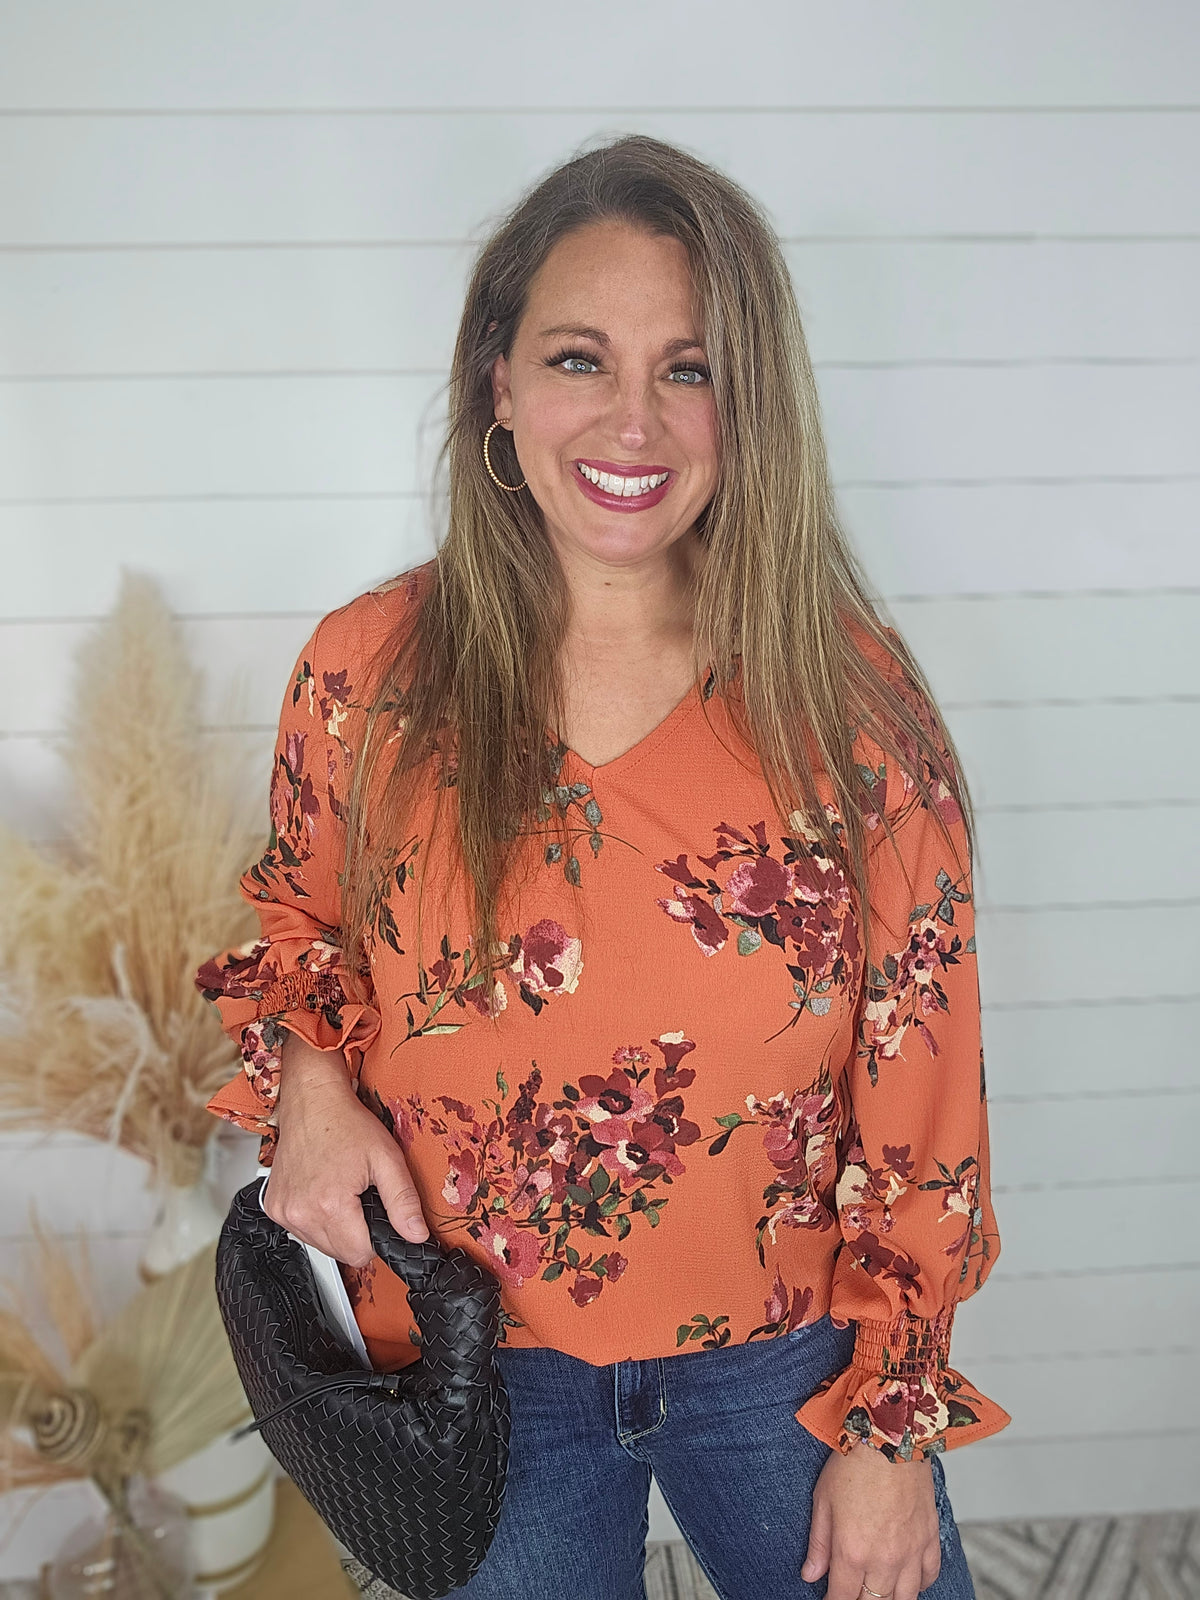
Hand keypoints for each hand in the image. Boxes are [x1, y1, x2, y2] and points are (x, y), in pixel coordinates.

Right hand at [262, 1030, 429, 1265]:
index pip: (360, 1255)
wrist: (311, 1100)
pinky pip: (301, 1230)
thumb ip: (403, 1201)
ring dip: (335, 1227)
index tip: (378, 1215)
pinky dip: (315, 1218)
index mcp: (330, 1205)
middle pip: (339, 1253)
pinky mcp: (273, 1206)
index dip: (376, 1239)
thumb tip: (416, 1235)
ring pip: (320, 1244)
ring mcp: (283, 1211)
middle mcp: (301, 1213)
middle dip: (356, 1233)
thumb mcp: (387, 1158)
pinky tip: (321, 1191)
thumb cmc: (346, 1123)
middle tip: (360, 1197)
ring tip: (340, 1191)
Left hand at [801, 1442, 940, 1599]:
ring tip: (876, 1592)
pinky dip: (917, 1585)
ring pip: (903, 1599)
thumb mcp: (823, 1501)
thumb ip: (818, 1544)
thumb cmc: (854, 1464)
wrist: (890, 1437)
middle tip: (851, 1592)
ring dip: (888, 1599)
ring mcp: (910, 1553)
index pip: (842, 1599)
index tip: (829, 1598)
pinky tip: (906, 1579)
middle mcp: (884, 1560)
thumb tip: (810, 1575)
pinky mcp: (929, 1540)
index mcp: (852, 1552)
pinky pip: (928, 1577)